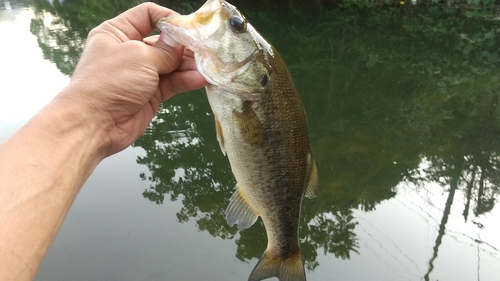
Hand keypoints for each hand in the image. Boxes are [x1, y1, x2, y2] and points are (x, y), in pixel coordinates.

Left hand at [57, 2, 206, 155]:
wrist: (94, 124)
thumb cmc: (108, 83)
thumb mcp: (139, 58)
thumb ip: (166, 50)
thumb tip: (182, 42)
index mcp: (118, 33)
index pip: (147, 15)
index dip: (168, 19)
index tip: (188, 28)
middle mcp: (130, 51)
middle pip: (164, 41)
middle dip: (185, 45)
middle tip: (206, 49)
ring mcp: (141, 74)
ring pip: (171, 64)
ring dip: (189, 65)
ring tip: (208, 66)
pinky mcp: (151, 94)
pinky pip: (173, 83)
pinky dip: (187, 80)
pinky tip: (202, 79)